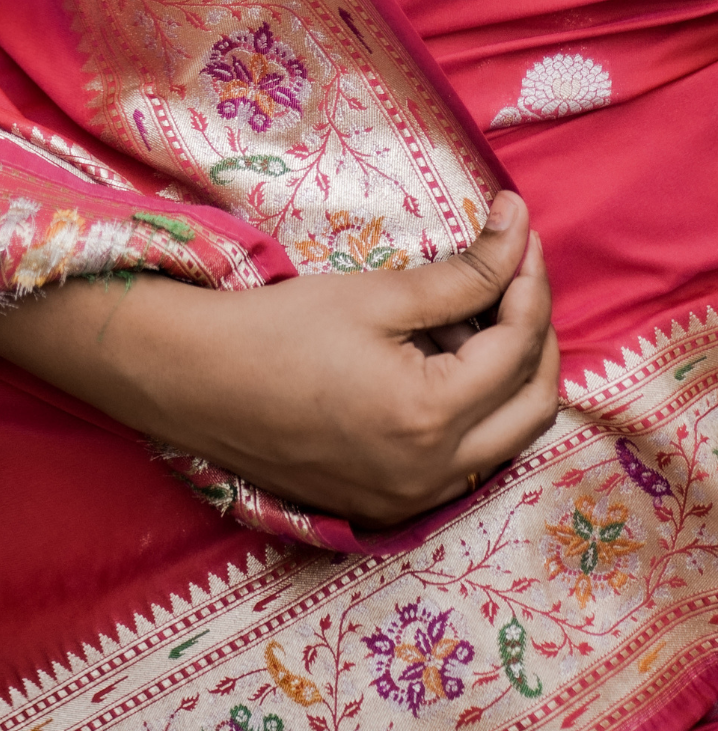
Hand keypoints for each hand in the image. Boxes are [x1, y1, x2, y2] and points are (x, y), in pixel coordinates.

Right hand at [0, 190, 557, 525]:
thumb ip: (462, 272)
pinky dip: (471, 411)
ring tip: (474, 312)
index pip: (517, 345)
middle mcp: (434, 475)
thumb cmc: (276, 329)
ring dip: (508, 376)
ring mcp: (412, 500)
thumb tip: (518, 228)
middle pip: (534, 406)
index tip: (518, 225)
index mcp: (431, 418)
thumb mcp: (376, 294)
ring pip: (504, 439)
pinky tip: (440, 362)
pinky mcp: (388, 505)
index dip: (527, 278)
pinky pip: (463, 460)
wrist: (193, 382)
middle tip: (515, 272)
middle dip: (536, 332)